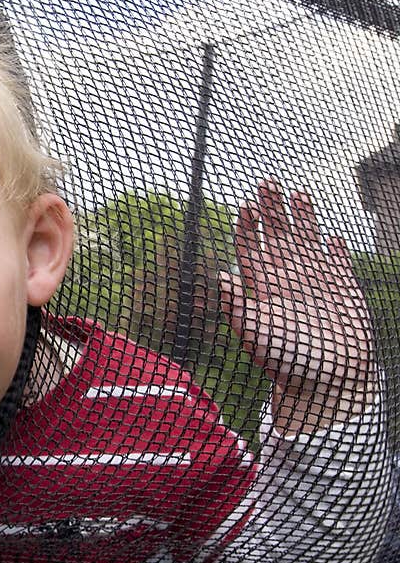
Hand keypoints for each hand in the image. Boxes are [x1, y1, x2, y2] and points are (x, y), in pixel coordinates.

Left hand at [218, 179, 374, 434]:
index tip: (245, 207)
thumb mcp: (251, 333)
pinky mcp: (342, 287)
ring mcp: (315, 280)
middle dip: (271, 210)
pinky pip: (337, 262)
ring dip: (302, 218)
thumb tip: (221, 276)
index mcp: (262, 287)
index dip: (248, 228)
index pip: (251, 249)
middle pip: (277, 235)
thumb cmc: (282, 360)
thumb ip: (235, 306)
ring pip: (307, 240)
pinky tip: (331, 237)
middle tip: (266, 182)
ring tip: (296, 193)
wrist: (324, 380)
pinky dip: (334, 249)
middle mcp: (286, 278)